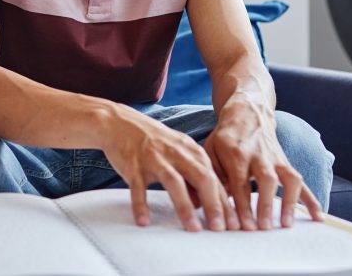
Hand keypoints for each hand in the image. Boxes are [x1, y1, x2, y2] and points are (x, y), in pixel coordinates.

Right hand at [102, 105, 239, 231]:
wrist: (119, 122)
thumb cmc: (152, 142)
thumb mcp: (177, 152)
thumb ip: (192, 175)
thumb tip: (202, 204)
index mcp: (190, 150)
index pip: (213, 177)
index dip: (225, 201)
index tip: (233, 224)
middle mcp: (175, 152)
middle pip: (200, 178)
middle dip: (213, 204)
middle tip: (220, 229)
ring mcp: (153, 158)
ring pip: (174, 182)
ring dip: (185, 206)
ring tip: (193, 228)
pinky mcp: (133, 165)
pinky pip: (138, 187)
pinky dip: (141, 205)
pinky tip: (144, 222)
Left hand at [203, 102, 323, 230]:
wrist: (248, 113)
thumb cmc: (225, 137)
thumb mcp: (210, 150)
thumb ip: (211, 175)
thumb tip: (208, 203)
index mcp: (237, 153)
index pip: (239, 182)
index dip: (241, 204)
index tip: (241, 226)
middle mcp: (259, 155)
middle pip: (266, 179)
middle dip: (265, 204)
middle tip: (263, 228)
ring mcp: (276, 158)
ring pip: (288, 178)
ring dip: (290, 201)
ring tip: (286, 225)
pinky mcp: (286, 162)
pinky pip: (301, 180)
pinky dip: (311, 199)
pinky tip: (317, 217)